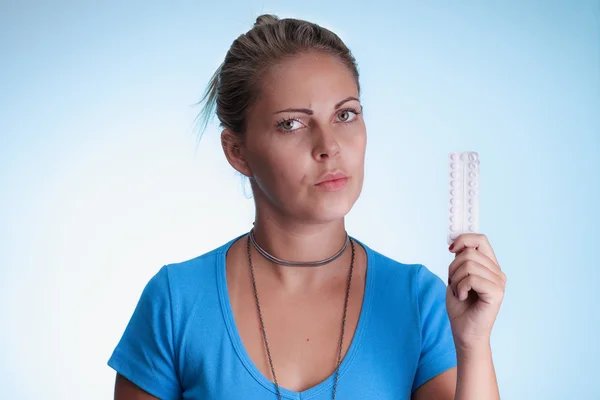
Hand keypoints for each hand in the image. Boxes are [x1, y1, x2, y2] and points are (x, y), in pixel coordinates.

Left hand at [447, 233, 505, 351]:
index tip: (450, 249)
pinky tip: (462, 297)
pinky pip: (471, 278)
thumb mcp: (457, 276)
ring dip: (455, 279)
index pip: (480, 239)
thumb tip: (456, 242)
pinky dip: (460, 288)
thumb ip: (461, 259)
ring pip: (468, 265)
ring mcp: (499, 282)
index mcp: (490, 266)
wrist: (464, 332)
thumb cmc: (460, 306)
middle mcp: (497, 272)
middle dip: (453, 267)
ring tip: (459, 292)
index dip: (463, 239)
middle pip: (469, 252)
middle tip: (454, 283)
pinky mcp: (497, 292)